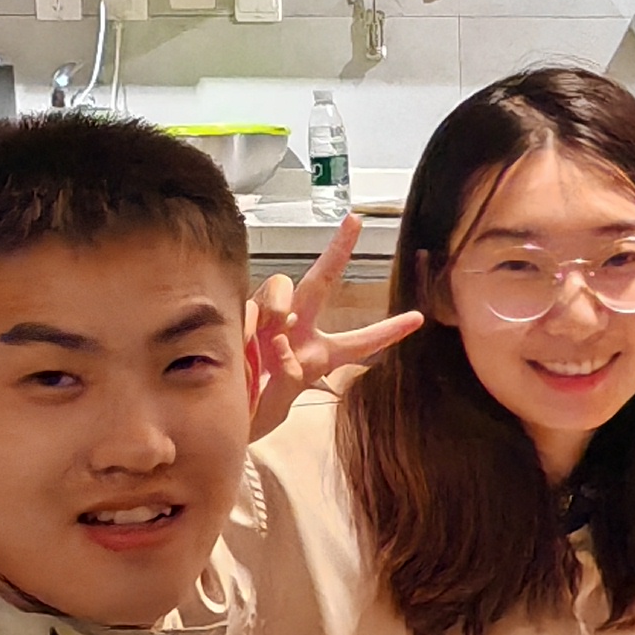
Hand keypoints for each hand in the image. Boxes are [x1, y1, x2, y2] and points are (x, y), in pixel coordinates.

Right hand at [246, 213, 422, 432]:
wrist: (216, 414)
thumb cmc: (255, 410)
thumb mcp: (279, 406)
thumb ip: (289, 376)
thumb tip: (281, 340)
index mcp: (319, 356)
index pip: (360, 343)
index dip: (388, 331)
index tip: (418, 318)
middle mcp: (298, 329)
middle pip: (322, 282)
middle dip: (338, 250)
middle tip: (355, 221)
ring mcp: (269, 319)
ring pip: (282, 286)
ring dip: (279, 306)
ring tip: (269, 340)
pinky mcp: (242, 315)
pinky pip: (251, 305)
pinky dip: (252, 322)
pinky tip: (246, 342)